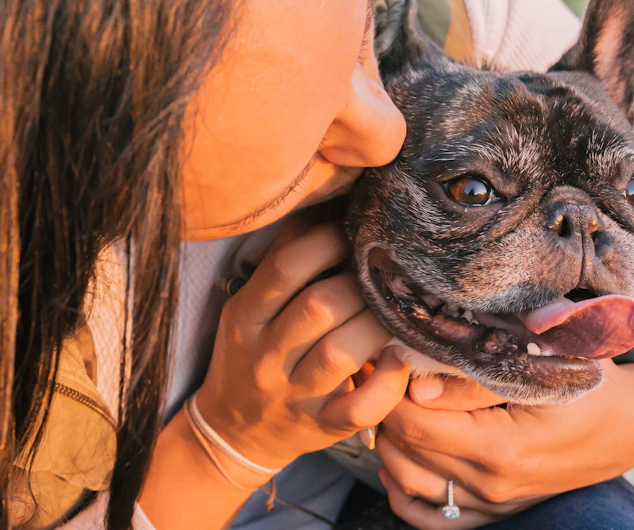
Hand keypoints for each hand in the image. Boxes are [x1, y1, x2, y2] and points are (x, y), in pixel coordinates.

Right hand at [195, 218, 410, 477]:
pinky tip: (401, 359)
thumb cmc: (251, 353)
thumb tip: (329, 203)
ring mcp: (293, 395)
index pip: (284, 268)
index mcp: (245, 316)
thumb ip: (284, 261)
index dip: (327, 242)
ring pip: (340, 354)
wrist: (232, 431)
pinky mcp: (320, 427)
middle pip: (318, 307)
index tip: (355, 230)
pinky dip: (386, 384)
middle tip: (386, 269)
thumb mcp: (249, 306)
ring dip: (377, 324)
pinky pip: (358, 409)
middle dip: (360, 283)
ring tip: (398, 307)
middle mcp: (265, 356)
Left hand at [377, 359, 633, 526]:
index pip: (413, 422)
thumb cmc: (584, 382)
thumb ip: (474, 377)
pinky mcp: (493, 513)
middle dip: (386, 409)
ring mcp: (492, 505)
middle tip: (387, 375)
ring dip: (391, 443)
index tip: (388, 357)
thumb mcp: (538, 365)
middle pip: (403, 451)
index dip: (390, 386)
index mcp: (503, 448)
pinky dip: (403, 489)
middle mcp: (493, 485)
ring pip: (407, 482)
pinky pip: (427, 516)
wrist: (626, 423)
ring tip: (396, 404)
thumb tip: (415, 388)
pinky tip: (404, 454)